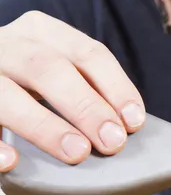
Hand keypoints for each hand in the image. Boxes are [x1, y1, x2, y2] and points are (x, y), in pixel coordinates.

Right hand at [0, 11, 145, 170]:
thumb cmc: (26, 82)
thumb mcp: (55, 73)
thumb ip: (83, 89)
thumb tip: (124, 129)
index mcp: (42, 32)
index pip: (89, 54)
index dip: (116, 87)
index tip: (134, 121)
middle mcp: (6, 43)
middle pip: (49, 69)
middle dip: (86, 106)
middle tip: (112, 141)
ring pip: (5, 94)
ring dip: (44, 125)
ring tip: (77, 152)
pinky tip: (12, 162)